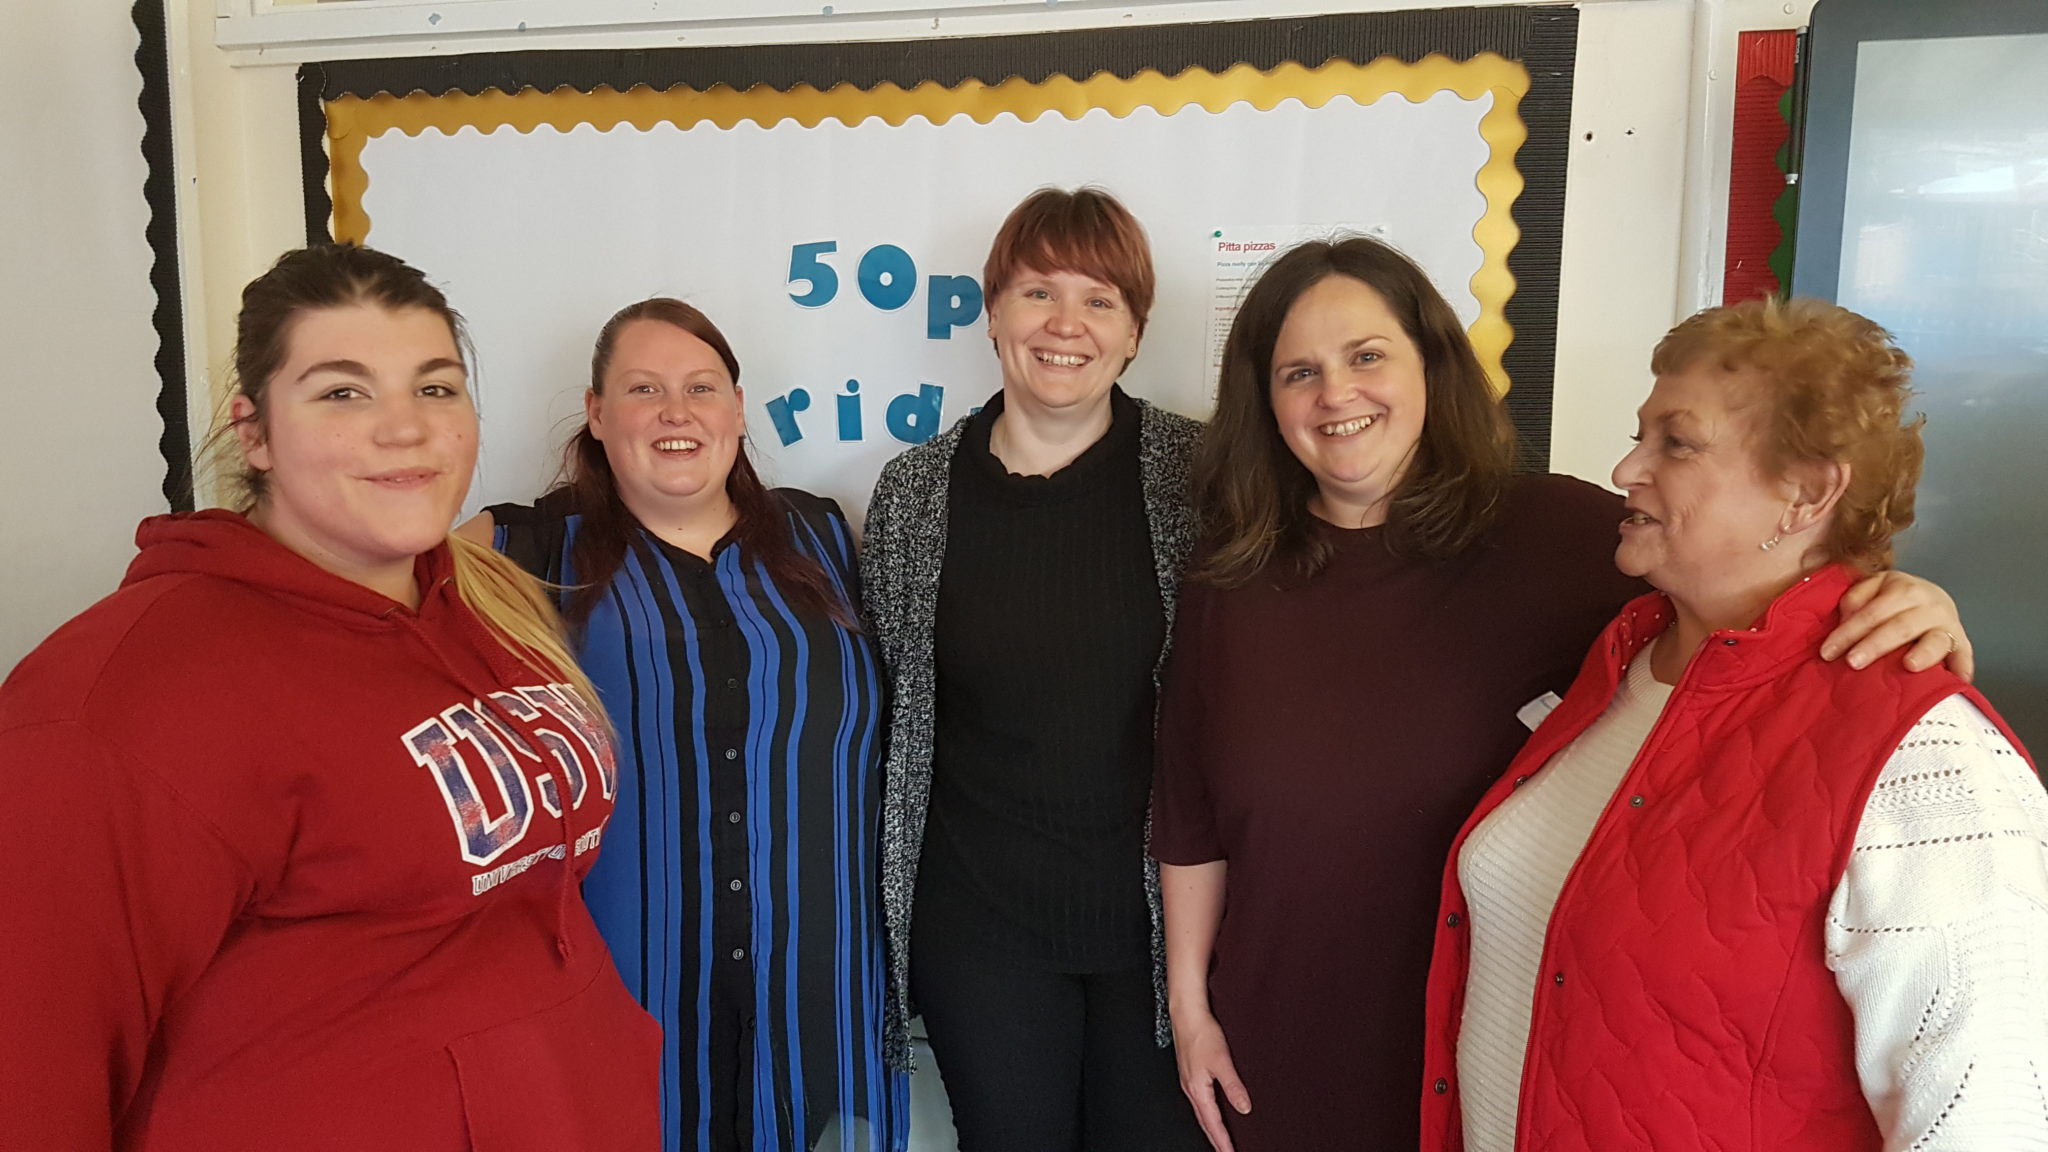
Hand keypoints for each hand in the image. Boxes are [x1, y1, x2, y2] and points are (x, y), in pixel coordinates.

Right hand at [1172, 1007, 1250, 1151]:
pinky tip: (1212, 1111)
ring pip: (1201, 1113)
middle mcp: (1191, 1089)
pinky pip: (1199, 1102)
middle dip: (1215, 1140)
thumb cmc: (1201, 1034)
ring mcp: (1189, 1081)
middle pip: (1204, 1122)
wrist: (1187, 1014)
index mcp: (1198, 1090)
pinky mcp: (1190, 1074)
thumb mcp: (1222, 1061)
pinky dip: (1207, 1114)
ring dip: (1211, 1128)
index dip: (1223, 1141)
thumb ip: (1233, 1087)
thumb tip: (1244, 1108)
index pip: (1213, 1124)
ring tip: (1220, 1139)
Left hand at [1823, 570, 1973, 680]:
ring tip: (1910, 666)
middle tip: (1853, 662)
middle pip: (1900, 626)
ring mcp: (1948, 623)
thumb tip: (1847, 619)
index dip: (1848, 632)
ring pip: (1935, 639)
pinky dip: (1962, 667)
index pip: (1872, 612)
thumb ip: (1855, 599)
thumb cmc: (1890, 599)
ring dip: (1923, 654)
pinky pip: (1964, 655)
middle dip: (1875, 645)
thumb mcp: (1870, 589)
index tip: (1828, 652)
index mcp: (1903, 588)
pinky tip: (1957, 680)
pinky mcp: (1961, 641)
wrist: (1928, 598)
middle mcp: (1929, 603)